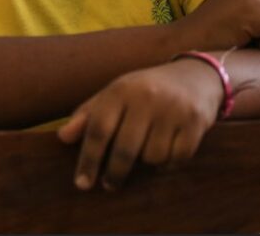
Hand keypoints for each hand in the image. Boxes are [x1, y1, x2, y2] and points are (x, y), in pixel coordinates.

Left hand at [57, 59, 222, 191]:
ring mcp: (174, 108)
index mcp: (122, 89)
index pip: (99, 130)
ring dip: (148, 161)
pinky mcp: (196, 120)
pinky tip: (168, 149)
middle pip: (125, 149)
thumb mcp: (116, 94)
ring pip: (152, 157)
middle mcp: (148, 96)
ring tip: (148, 149)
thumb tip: (63, 137)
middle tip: (110, 184)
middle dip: (115, 173)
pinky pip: (176, 158)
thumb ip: (88, 115)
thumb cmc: (146, 90)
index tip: (82, 184)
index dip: (88, 160)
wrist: (196, 75)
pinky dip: (170, 161)